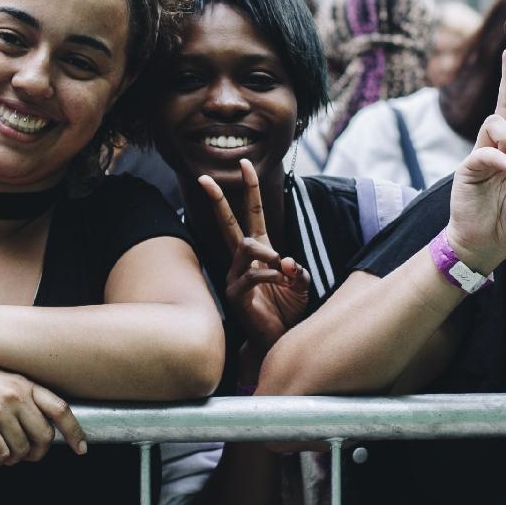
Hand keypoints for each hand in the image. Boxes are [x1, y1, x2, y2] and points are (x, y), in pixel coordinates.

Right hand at [0, 354, 86, 466]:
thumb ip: (20, 398)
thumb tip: (35, 430)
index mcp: (24, 383)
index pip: (60, 408)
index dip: (74, 431)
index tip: (81, 449)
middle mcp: (16, 395)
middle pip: (44, 436)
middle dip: (37, 454)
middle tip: (23, 457)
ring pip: (22, 450)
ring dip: (12, 459)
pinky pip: (0, 455)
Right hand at [200, 160, 308, 354]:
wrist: (276, 341)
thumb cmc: (287, 311)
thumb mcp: (301, 285)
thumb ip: (297, 270)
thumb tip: (286, 261)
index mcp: (260, 251)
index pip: (253, 212)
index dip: (250, 188)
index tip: (246, 163)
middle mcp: (243, 260)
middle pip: (228, 223)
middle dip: (217, 199)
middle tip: (204, 178)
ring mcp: (235, 276)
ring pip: (245, 246)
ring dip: (268, 253)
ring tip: (283, 268)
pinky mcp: (235, 295)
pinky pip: (251, 275)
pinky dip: (271, 275)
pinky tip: (283, 280)